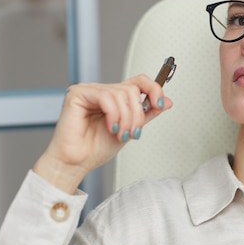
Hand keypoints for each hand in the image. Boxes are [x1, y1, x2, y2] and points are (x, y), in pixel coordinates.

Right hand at [33, 75, 172, 192]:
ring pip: (121, 93)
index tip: (161, 103)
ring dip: (126, 118)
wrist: (76, 163)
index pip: (138, 81)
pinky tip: (110, 127)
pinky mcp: (77, 93)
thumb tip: (167, 102)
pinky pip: (106, 97)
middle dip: (137, 114)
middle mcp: (102, 91)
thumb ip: (146, 114)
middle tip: (131, 132)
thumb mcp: (130, 130)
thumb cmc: (95, 149)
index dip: (154, 89)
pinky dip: (113, 114)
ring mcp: (89, 90)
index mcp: (114, 98)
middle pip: (132, 89)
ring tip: (120, 133)